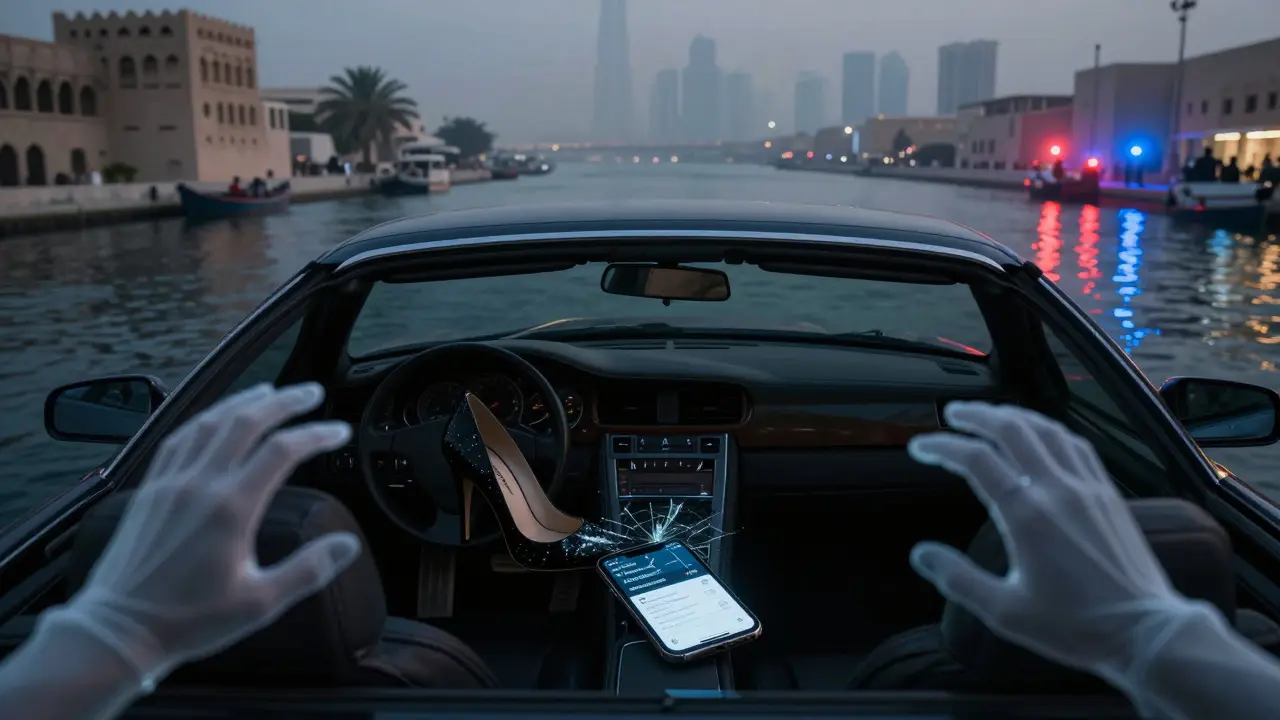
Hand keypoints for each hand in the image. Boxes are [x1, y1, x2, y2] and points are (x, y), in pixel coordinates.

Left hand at [52, 383, 360, 689]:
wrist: (120, 629)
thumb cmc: (189, 620)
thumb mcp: (260, 604)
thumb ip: (308, 570)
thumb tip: (347, 546)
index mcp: (231, 509)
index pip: (283, 451)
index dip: (316, 434)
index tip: (338, 432)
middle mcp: (199, 485)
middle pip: (247, 422)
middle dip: (284, 401)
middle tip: (311, 392)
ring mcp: (170, 483)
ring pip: (210, 422)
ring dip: (244, 401)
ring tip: (269, 392)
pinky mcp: (149, 489)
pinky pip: (179, 438)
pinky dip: (204, 418)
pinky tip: (215, 418)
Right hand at [907, 402, 1197, 684]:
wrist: (1144, 631)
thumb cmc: (1074, 626)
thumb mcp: (1005, 612)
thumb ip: (958, 579)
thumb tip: (920, 554)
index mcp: (1026, 515)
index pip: (975, 460)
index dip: (942, 446)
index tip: (920, 446)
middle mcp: (1057, 490)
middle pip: (1012, 429)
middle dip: (977, 415)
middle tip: (953, 413)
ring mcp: (1087, 487)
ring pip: (1047, 430)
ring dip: (1014, 416)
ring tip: (992, 415)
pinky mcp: (1109, 493)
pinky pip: (1076, 445)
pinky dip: (1050, 431)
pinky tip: (1042, 435)